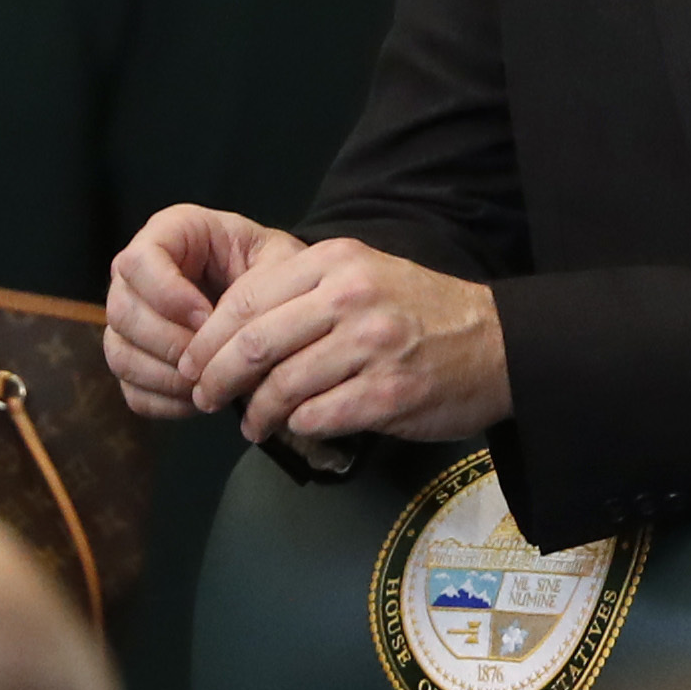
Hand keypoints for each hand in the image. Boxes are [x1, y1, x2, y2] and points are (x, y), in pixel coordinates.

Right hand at [106, 205, 303, 420]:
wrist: (281, 300)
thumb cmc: (278, 270)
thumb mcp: (279, 261)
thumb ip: (251, 285)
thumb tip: (210, 329)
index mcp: (169, 234)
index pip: (138, 261)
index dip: (167, 294)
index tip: (208, 316)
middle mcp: (137, 276)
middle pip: (121, 311)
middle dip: (169, 342)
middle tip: (213, 358)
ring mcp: (131, 321)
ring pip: (120, 353)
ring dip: (166, 376)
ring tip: (211, 382)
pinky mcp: (137, 360)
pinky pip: (132, 390)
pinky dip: (165, 401)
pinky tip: (201, 399)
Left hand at [182, 237, 510, 443]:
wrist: (498, 343)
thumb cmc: (420, 313)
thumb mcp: (362, 277)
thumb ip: (300, 296)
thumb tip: (228, 335)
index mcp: (336, 262)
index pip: (247, 299)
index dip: (207, 337)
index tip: (192, 361)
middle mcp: (351, 298)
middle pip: (253, 343)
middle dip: (216, 378)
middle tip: (204, 397)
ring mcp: (372, 346)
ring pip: (281, 386)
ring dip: (256, 413)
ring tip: (252, 422)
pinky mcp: (389, 393)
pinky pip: (317, 416)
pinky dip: (297, 426)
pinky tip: (296, 427)